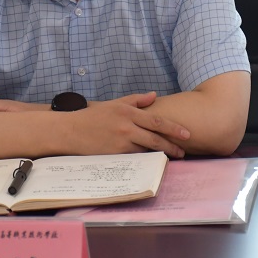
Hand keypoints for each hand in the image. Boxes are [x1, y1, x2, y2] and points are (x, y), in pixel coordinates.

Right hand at [68, 92, 190, 158]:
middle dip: (172, 146)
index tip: (186, 134)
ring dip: (160, 154)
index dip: (173, 128)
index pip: (156, 121)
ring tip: (171, 157)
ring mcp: (120, 143)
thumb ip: (136, 100)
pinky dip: (145, 159)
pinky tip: (153, 162)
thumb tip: (154, 95)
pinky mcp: (114, 155)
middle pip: (155, 139)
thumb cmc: (93, 117)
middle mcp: (126, 128)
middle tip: (183, 152)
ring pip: (146, 150)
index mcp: (127, 113)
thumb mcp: (115, 104)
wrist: (71, 131)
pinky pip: (134, 158)